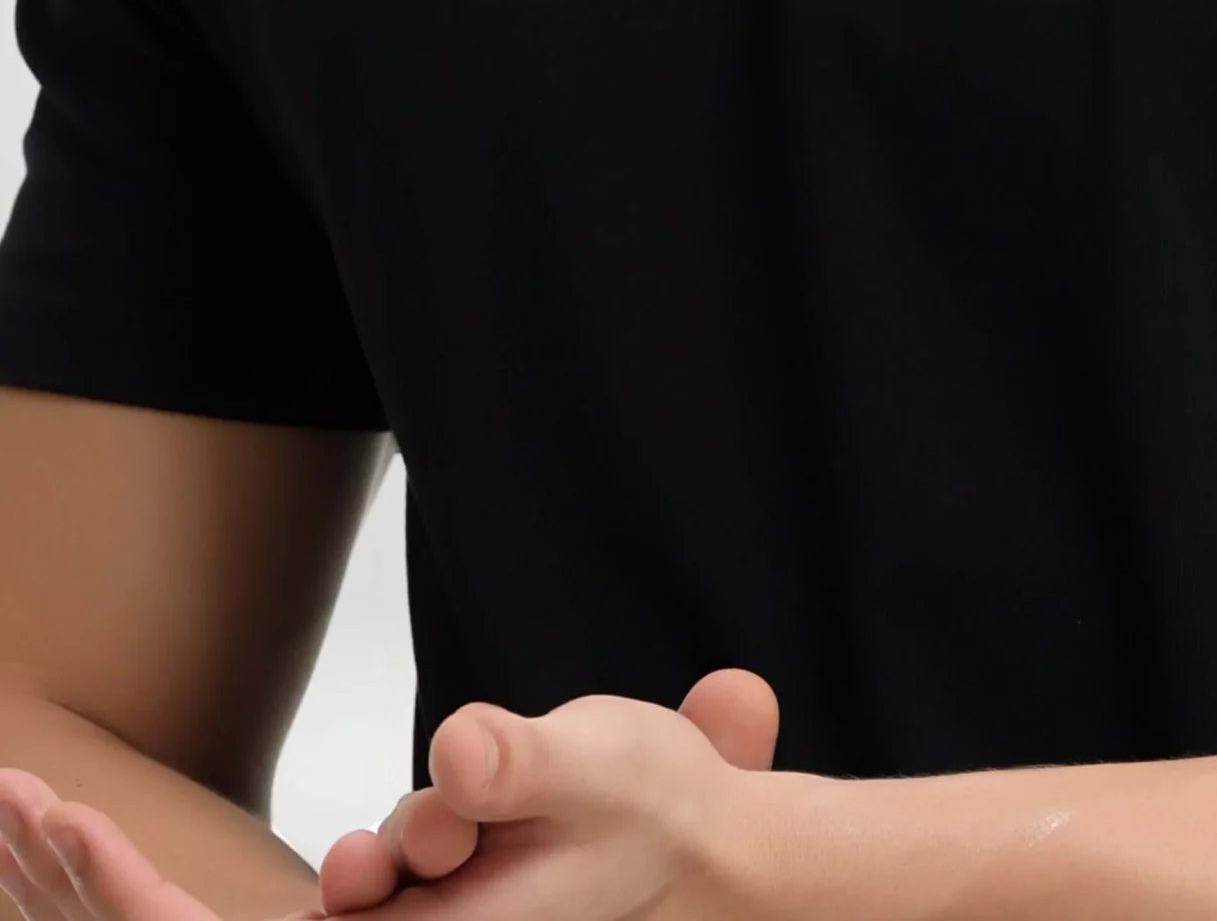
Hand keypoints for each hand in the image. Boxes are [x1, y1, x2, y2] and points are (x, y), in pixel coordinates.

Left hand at [0, 670, 780, 920]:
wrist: (700, 852)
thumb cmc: (648, 806)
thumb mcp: (599, 766)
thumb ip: (521, 759)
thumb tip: (458, 763)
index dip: (129, 898)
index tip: (66, 822)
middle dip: (91, 884)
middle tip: (20, 798)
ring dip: (111, 882)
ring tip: (39, 809)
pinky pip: (255, 914)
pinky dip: (179, 884)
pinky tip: (142, 857)